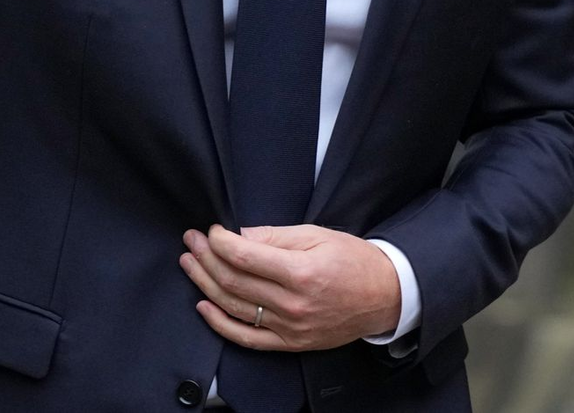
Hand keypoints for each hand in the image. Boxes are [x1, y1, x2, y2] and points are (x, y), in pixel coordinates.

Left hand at [179, 223, 401, 351]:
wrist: (383, 296)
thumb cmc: (351, 259)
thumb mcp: (316, 235)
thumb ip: (274, 236)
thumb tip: (238, 235)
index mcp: (300, 273)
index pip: (245, 257)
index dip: (220, 241)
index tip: (210, 230)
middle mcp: (293, 305)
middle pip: (234, 282)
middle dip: (206, 258)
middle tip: (191, 240)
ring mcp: (291, 329)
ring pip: (235, 308)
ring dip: (205, 284)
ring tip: (189, 264)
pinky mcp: (291, 344)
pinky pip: (248, 339)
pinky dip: (221, 324)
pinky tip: (204, 306)